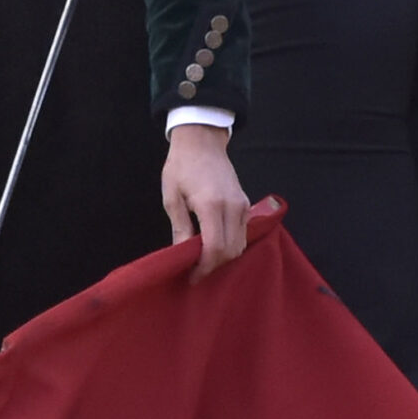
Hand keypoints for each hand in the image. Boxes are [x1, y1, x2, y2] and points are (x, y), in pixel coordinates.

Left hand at [162, 122, 249, 279]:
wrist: (201, 142)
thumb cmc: (180, 167)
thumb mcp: (172, 197)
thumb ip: (180, 228)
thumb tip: (182, 255)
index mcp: (211, 204)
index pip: (215, 247)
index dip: (204, 267)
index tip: (192, 276)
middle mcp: (232, 206)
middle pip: (231, 250)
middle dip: (214, 266)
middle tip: (196, 272)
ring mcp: (242, 204)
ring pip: (240, 244)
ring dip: (224, 257)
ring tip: (204, 261)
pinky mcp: (245, 203)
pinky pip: (243, 233)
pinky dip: (231, 245)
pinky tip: (214, 246)